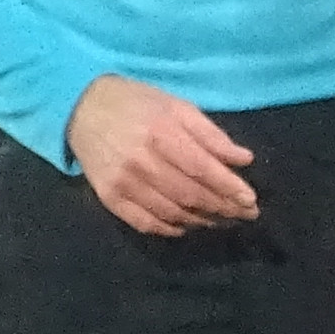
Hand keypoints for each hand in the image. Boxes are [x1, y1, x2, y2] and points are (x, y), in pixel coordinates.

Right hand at [67, 75, 256, 235]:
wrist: (82, 109)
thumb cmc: (138, 104)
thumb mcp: (177, 107)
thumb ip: (211, 134)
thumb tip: (244, 160)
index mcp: (161, 134)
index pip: (203, 169)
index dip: (230, 188)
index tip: (251, 200)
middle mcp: (141, 162)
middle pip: (190, 195)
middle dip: (223, 208)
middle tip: (246, 215)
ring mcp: (123, 183)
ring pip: (172, 213)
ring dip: (202, 221)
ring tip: (223, 220)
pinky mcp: (110, 199)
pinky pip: (146, 224)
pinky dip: (172, 229)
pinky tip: (188, 226)